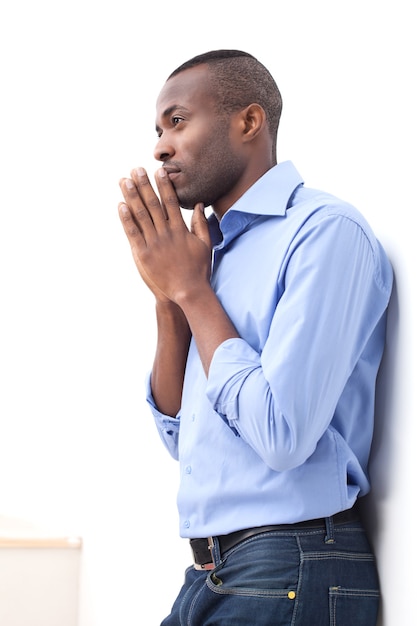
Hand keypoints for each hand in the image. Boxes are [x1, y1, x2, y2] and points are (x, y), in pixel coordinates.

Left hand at [118, 167, 211, 304]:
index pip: (171, 202)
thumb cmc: (199, 269)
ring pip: (140, 215)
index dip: (164, 185)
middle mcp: (166, 233)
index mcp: (180, 230)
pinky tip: (120, 205)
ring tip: (124, 181)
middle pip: (153, 204)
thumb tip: (199, 205)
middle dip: (144, 185)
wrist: (188, 292)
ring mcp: (154, 244)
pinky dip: (126, 219)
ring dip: (131, 197)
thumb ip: (201, 224)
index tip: (159, 171)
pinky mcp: (143, 255)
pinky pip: (132, 233)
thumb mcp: (205, 244)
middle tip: (136, 169)